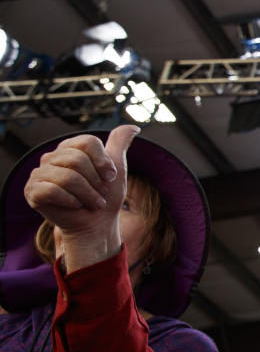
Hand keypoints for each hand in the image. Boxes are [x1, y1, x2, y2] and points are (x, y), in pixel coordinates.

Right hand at [23, 125, 138, 270]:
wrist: (96, 224)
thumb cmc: (105, 196)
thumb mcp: (117, 168)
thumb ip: (120, 144)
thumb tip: (134, 127)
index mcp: (69, 148)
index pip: (88, 142)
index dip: (104, 163)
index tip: (110, 178)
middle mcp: (51, 158)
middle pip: (77, 159)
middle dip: (96, 182)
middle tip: (100, 194)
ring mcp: (39, 174)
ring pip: (68, 177)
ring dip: (88, 195)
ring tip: (92, 203)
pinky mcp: (33, 191)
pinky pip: (53, 191)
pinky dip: (72, 202)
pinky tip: (75, 206)